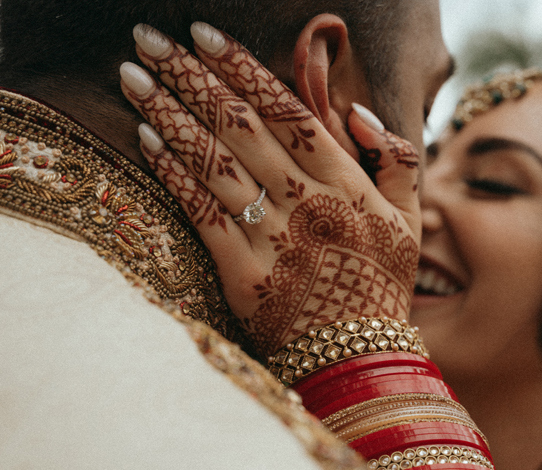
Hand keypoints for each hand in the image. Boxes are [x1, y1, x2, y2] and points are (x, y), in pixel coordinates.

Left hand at [120, 23, 419, 356]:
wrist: (360, 362)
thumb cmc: (381, 286)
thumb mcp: (409, 220)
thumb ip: (397, 159)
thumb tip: (358, 112)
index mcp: (345, 183)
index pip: (288, 110)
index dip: (242, 68)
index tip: (204, 35)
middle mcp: (307, 202)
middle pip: (240, 126)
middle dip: (190, 76)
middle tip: (149, 40)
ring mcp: (272, 237)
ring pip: (214, 162)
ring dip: (168, 114)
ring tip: (131, 77)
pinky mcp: (242, 273)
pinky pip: (201, 213)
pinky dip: (173, 173)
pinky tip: (145, 140)